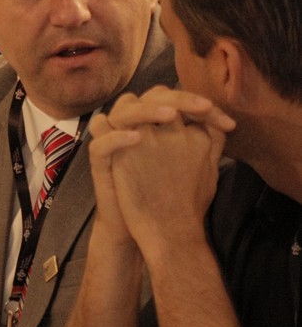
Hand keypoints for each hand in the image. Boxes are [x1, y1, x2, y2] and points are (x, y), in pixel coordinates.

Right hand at [102, 89, 229, 260]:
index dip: (198, 102)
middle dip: (177, 98)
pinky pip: (100, 144)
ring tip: (170, 115)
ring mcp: (114, 144)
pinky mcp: (101, 164)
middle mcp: (134, 129)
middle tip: (203, 107)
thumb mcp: (197, 166)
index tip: (227, 123)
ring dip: (145, 110)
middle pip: (147, 97)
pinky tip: (138, 138)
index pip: (172, 98)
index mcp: (155, 126)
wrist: (152, 230)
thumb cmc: (175, 194)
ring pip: (120, 112)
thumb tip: (227, 122)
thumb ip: (208, 142)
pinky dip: (116, 138)